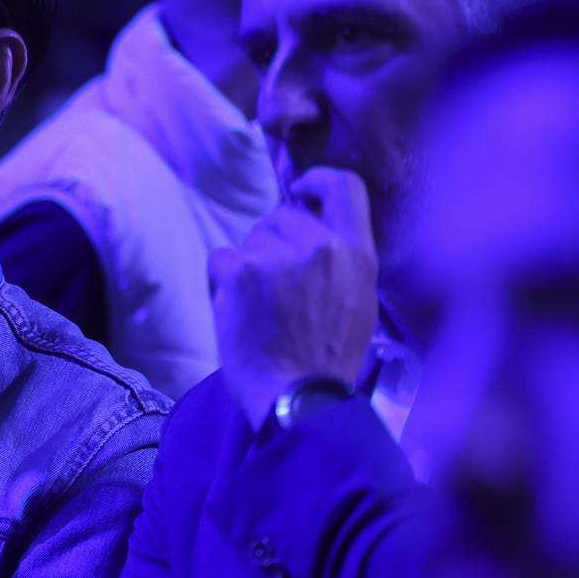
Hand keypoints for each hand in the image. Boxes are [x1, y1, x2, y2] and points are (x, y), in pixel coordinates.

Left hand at [209, 168, 378, 429]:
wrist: (297, 396)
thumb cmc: (324, 360)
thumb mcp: (356, 303)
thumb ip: (339, 262)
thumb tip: (315, 232)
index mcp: (357, 253)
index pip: (345, 186)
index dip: (316, 181)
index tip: (300, 190)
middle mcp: (322, 246)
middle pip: (282, 215)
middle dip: (270, 242)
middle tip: (272, 288)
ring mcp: (281, 256)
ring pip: (250, 240)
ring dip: (247, 266)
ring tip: (260, 310)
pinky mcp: (242, 270)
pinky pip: (220, 259)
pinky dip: (221, 282)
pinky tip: (237, 312)